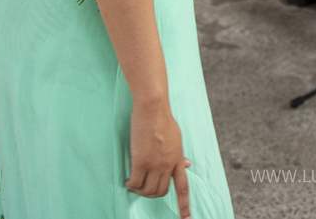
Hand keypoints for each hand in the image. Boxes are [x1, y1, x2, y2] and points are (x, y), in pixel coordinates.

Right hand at [126, 100, 192, 216]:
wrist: (153, 109)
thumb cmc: (163, 119)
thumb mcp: (177, 138)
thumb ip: (179, 154)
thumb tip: (187, 165)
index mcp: (177, 159)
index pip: (183, 187)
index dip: (184, 205)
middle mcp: (168, 165)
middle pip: (161, 192)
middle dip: (151, 194)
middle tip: (142, 188)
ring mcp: (155, 164)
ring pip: (147, 190)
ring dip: (139, 191)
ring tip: (133, 184)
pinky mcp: (141, 162)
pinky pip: (135, 183)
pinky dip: (130, 185)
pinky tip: (127, 181)